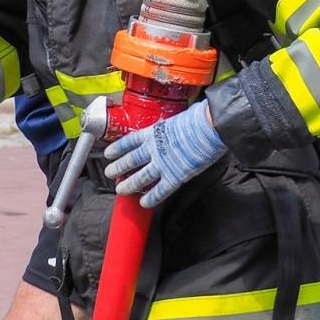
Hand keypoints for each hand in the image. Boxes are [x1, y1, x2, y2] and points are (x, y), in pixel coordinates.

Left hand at [104, 99, 226, 208]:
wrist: (209, 126)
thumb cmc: (198, 118)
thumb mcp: (177, 117)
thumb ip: (170, 126)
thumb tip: (174, 126)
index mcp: (153, 132)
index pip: (129, 141)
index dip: (118, 148)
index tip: (109, 153)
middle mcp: (153, 148)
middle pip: (130, 160)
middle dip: (118, 168)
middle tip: (109, 173)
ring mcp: (163, 164)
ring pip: (140, 177)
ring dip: (129, 185)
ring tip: (120, 190)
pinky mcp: (175, 176)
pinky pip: (160, 190)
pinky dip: (151, 198)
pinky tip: (144, 203)